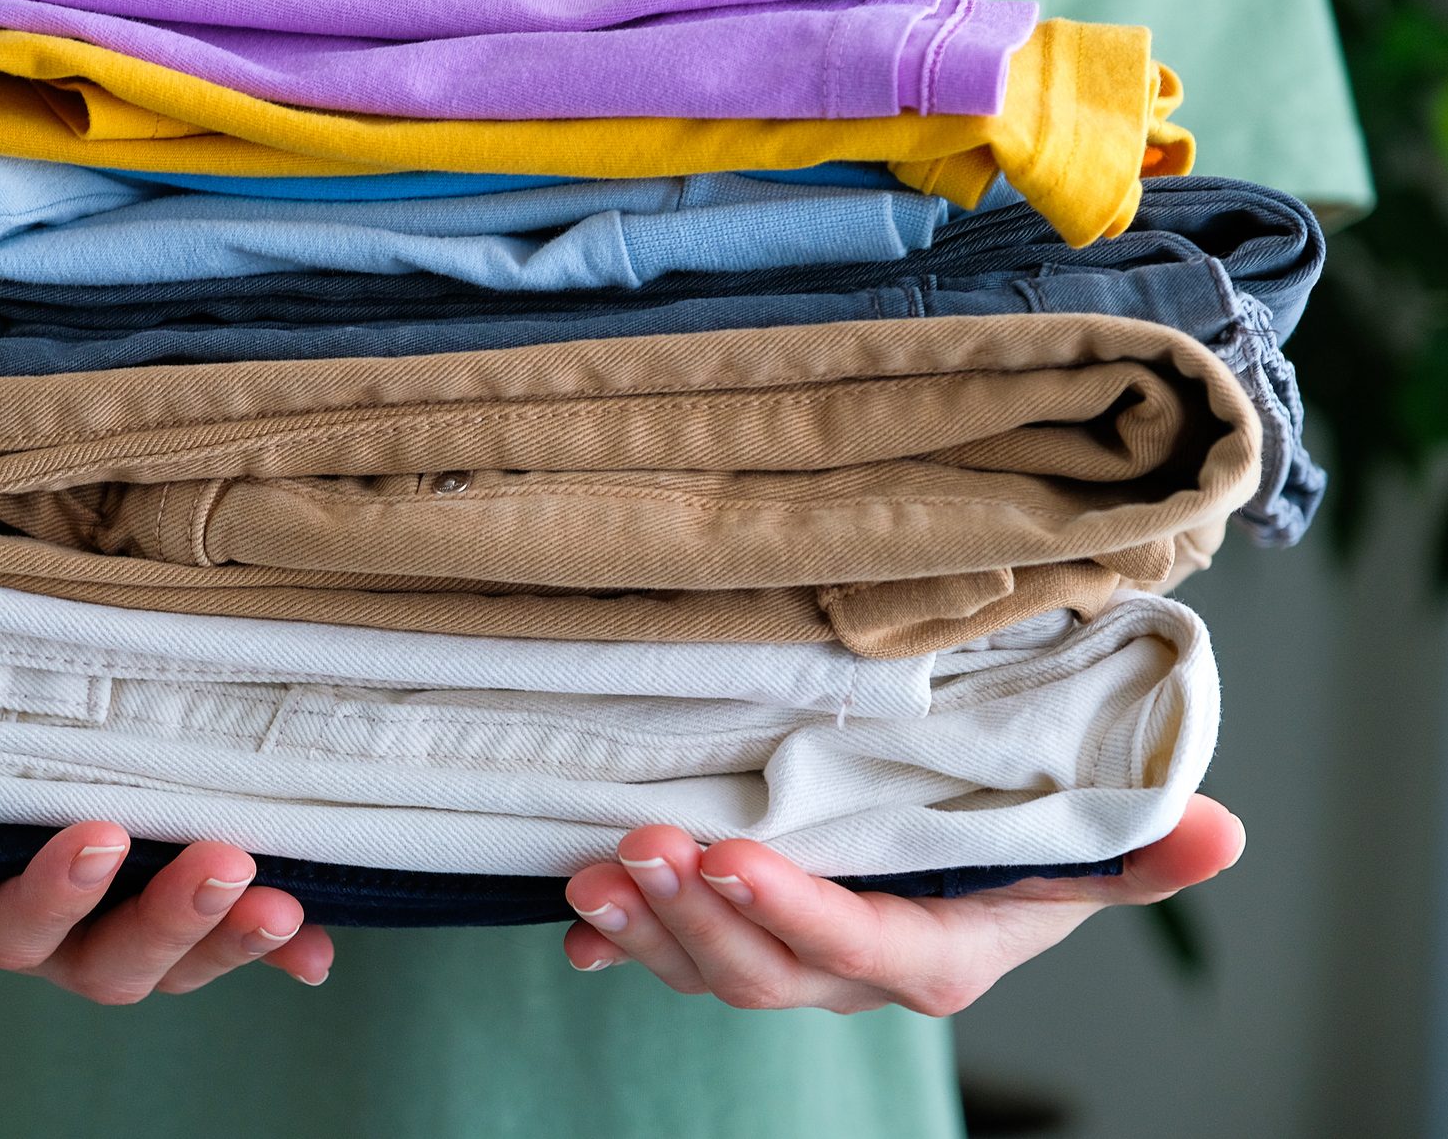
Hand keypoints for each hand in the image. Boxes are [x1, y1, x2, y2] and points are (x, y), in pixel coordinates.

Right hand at [0, 821, 333, 1001]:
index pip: (9, 926)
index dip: (56, 894)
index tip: (101, 837)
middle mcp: (42, 931)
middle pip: (107, 961)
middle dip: (171, 922)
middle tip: (229, 866)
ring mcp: (106, 922)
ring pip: (168, 956)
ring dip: (231, 937)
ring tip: (285, 901)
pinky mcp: (163, 899)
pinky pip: (222, 940)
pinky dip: (275, 950)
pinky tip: (320, 954)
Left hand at [560, 793, 1244, 1014]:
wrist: (973, 865)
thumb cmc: (1027, 850)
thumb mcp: (1085, 848)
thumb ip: (1138, 851)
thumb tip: (1223, 832)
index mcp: (936, 954)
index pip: (861, 946)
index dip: (795, 912)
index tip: (731, 856)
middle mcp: (855, 972)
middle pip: (765, 970)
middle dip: (699, 915)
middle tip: (642, 847)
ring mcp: (792, 961)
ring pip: (708, 966)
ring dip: (646, 926)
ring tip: (589, 875)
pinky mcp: (745, 936)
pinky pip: (675, 956)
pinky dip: (623, 944)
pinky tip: (580, 927)